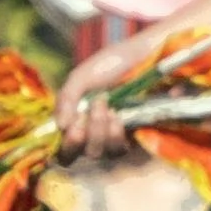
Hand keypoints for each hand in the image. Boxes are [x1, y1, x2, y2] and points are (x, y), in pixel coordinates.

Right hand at [52, 24, 185, 157]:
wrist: (150, 55)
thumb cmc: (114, 64)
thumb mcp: (83, 76)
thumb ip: (66, 98)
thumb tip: (60, 126)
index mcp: (77, 120)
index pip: (63, 149)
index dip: (64, 146)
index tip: (73, 126)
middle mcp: (93, 132)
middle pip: (78, 155)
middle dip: (80, 138)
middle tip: (88, 114)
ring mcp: (115, 135)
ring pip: (100, 153)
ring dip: (98, 133)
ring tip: (107, 109)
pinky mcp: (136, 135)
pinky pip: (120, 149)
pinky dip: (115, 136)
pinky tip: (118, 118)